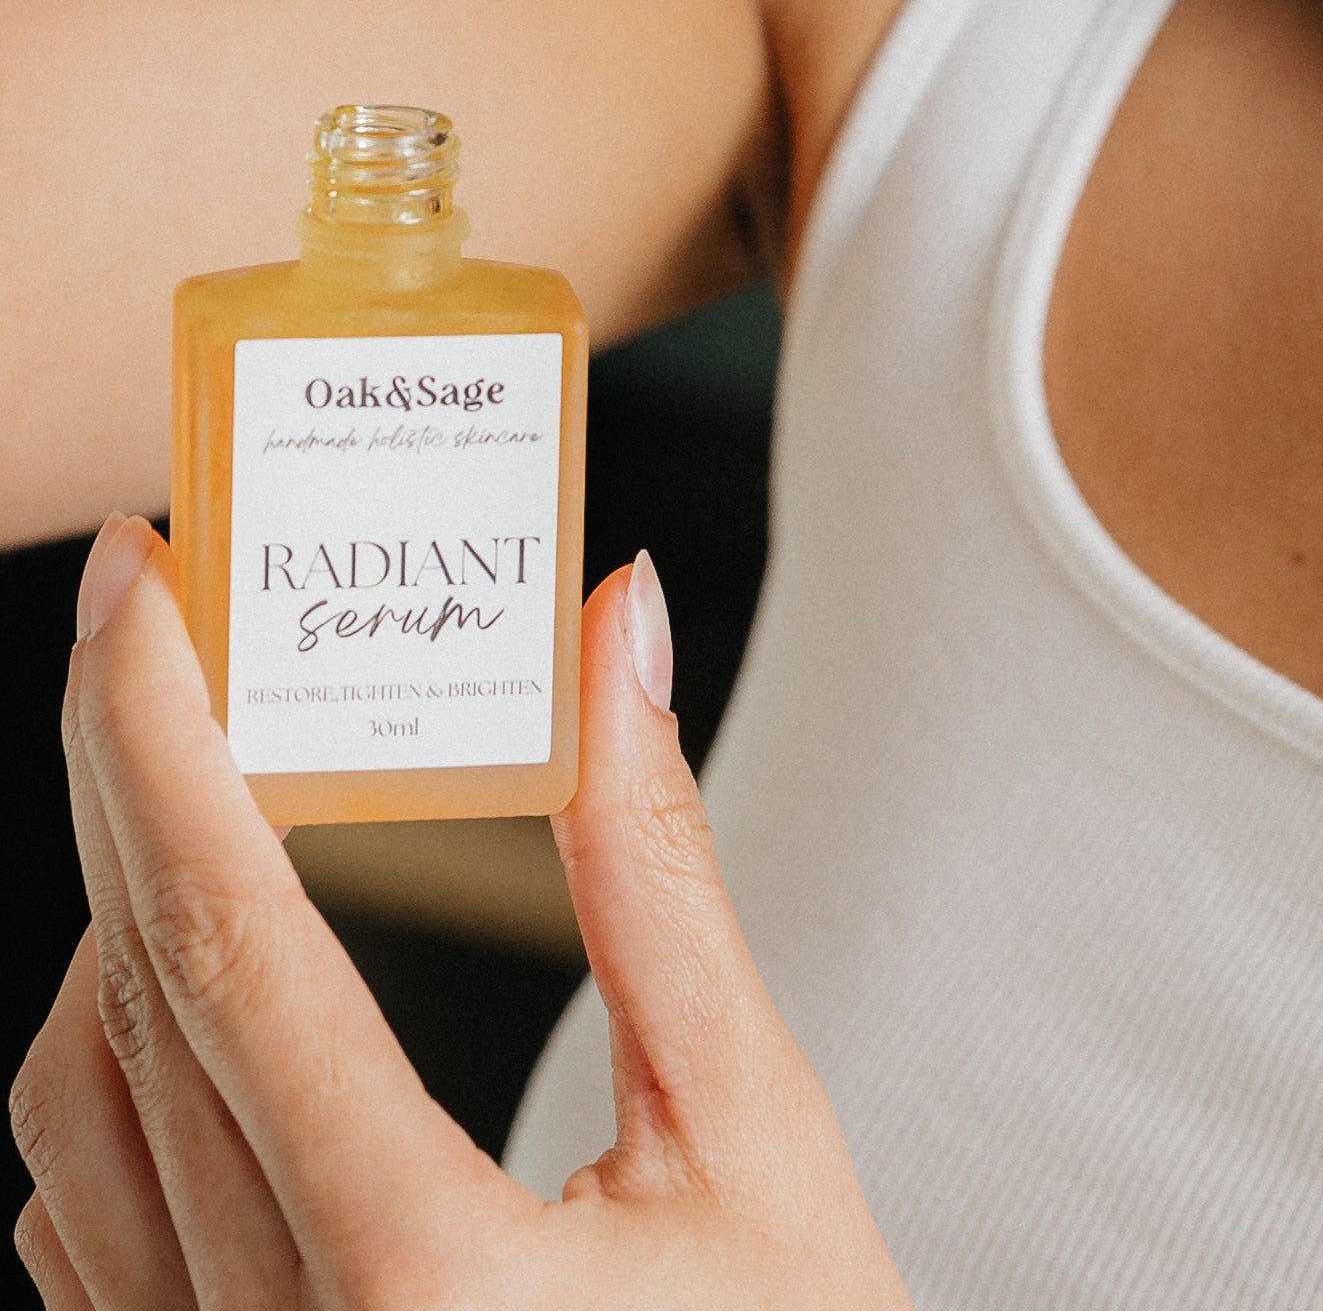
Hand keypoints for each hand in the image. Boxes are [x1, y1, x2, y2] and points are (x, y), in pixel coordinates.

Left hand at [12, 523, 907, 1310]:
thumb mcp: (757, 1139)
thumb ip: (662, 872)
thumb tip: (617, 626)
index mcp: (413, 1276)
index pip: (231, 940)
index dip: (161, 735)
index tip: (138, 577)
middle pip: (130, 1002)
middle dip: (126, 769)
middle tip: (155, 603)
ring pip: (69, 1124)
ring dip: (116, 921)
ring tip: (201, 778)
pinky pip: (81, 1237)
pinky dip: (111, 1077)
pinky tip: (194, 991)